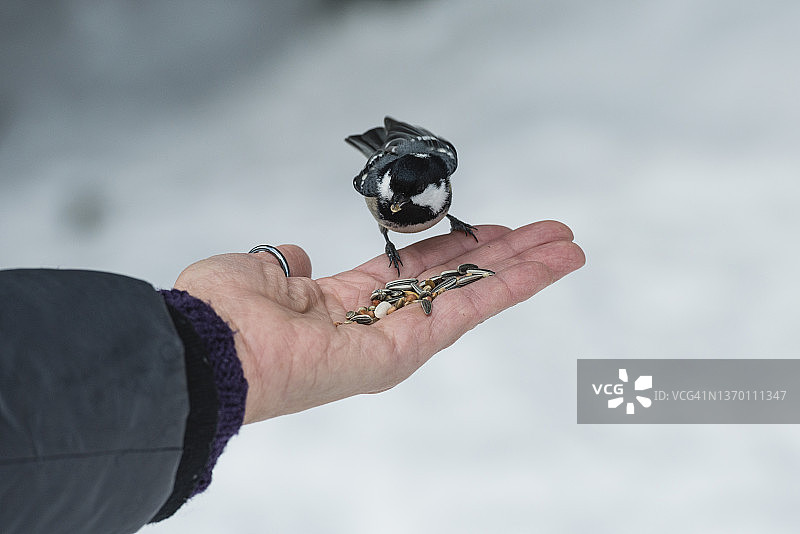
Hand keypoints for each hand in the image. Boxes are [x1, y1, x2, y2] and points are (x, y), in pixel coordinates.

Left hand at [173, 220, 584, 423]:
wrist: (211, 349)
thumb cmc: (222, 313)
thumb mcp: (257, 271)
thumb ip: (285, 264)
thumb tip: (297, 257)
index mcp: (348, 301)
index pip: (417, 271)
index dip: (454, 248)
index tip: (488, 229)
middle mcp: (382, 322)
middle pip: (458, 281)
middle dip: (505, 256)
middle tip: (551, 236)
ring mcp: (400, 339)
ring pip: (475, 295)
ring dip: (525, 269)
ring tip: (567, 246)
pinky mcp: (409, 350)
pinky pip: (470, 309)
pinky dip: (514, 285)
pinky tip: (549, 264)